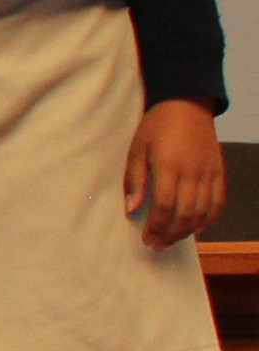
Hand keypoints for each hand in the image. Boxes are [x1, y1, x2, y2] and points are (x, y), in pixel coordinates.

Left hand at [128, 96, 226, 249]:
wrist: (187, 104)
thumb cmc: (157, 126)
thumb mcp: (137, 149)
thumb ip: (135, 180)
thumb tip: (131, 209)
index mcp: (169, 165)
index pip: (165, 206)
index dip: (156, 227)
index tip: (146, 239)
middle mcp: (193, 172)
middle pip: (185, 213)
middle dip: (170, 234)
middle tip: (156, 246)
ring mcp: (209, 172)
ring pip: (203, 212)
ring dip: (187, 231)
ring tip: (171, 240)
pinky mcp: (219, 172)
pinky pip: (218, 202)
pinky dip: (209, 219)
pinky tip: (195, 229)